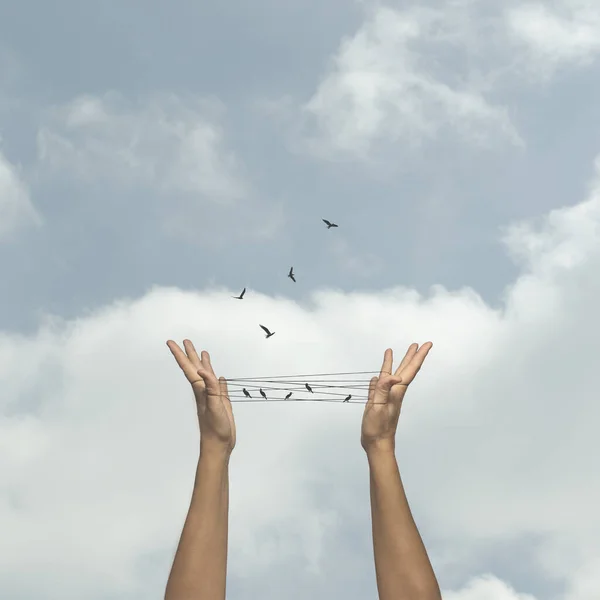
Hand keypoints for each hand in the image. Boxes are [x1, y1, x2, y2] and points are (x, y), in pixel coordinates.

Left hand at [167, 339, 235, 455]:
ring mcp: (212, 396)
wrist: (219, 445)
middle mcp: (204, 390)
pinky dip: (217, 379)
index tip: (171, 342)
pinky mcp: (220, 402)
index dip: (180, 354)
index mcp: (200, 389)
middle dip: (190, 354)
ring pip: (207, 375)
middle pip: (195, 368)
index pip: (188, 368)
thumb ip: (211, 387)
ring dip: (204, 363)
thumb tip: (203, 370)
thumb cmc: (215, 428)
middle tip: (185, 340)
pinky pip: (218, 387)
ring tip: (203, 352)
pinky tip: (219, 376)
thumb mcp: (214, 406)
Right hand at [361, 342, 432, 453]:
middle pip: (404, 370)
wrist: (376, 444)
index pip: (410, 370)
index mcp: (396, 392)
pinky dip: (380, 377)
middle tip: (417, 344)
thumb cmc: (377, 428)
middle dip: (410, 356)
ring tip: (392, 351)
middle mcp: (394, 392)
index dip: (418, 356)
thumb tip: (394, 376)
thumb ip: (383, 389)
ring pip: (391, 375)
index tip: (426, 344)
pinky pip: (379, 385)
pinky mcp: (378, 401)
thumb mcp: (378, 407)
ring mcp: (386, 397)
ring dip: (394, 363)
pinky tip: (378, 375)